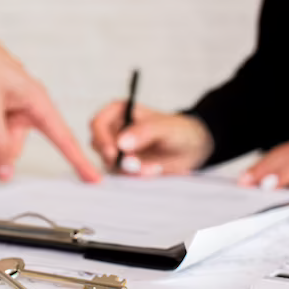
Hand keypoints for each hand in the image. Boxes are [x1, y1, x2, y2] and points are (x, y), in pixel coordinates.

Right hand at [90, 101, 213, 175]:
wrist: (191, 149)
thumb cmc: (178, 130)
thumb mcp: (165, 127)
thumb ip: (144, 132)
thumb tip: (122, 143)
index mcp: (119, 111)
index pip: (98, 124)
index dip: (102, 139)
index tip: (113, 154)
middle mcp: (114, 130)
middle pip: (99, 146)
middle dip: (117, 159)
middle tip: (137, 165)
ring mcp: (117, 149)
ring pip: (109, 163)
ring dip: (130, 170)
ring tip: (153, 167)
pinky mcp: (124, 165)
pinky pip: (121, 174)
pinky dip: (136, 176)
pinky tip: (154, 170)